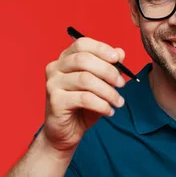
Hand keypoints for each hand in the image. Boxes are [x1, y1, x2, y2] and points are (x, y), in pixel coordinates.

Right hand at [41, 37, 125, 151]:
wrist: (66, 132)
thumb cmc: (83, 106)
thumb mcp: (100, 85)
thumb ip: (109, 67)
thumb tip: (120, 52)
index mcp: (65, 59)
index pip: (82, 44)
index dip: (101, 48)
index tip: (118, 59)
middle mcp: (55, 68)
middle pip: (84, 60)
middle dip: (108, 71)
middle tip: (122, 84)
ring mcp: (53, 84)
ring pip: (85, 79)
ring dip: (108, 91)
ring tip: (118, 102)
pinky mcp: (55, 101)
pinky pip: (84, 98)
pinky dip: (101, 104)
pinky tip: (109, 111)